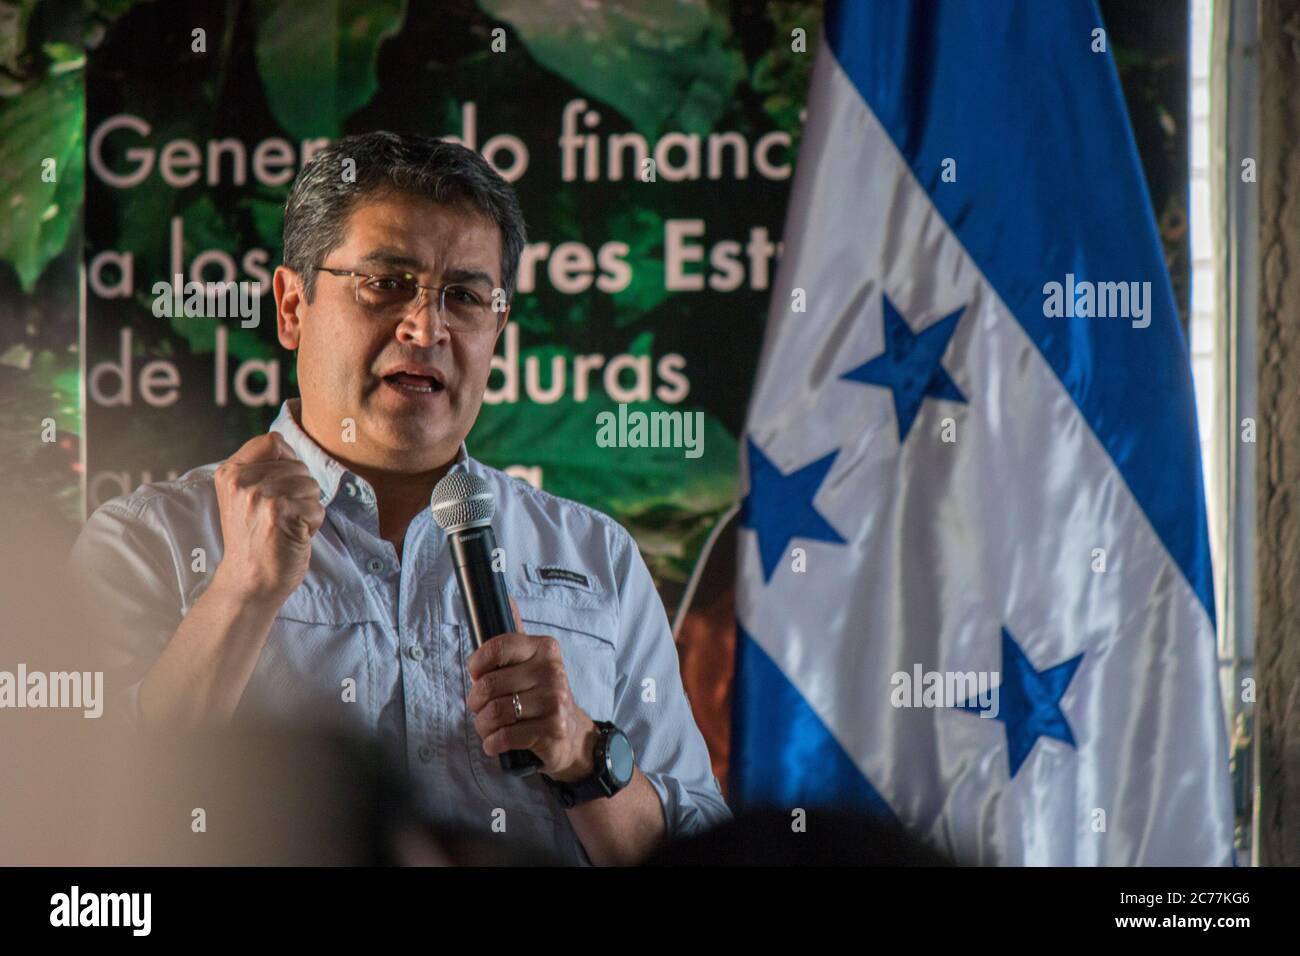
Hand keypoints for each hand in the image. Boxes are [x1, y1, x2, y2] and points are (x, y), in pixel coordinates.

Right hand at [212, 432, 324, 603]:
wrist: (248, 583)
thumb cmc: (254, 540)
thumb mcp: (243, 497)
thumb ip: (259, 469)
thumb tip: (284, 441)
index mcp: (230, 472)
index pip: (273, 440)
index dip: (288, 462)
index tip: (279, 488)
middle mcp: (241, 481)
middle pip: (299, 465)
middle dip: (300, 492)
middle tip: (279, 518)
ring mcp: (259, 496)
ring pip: (311, 486)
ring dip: (307, 509)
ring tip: (285, 527)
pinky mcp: (280, 513)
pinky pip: (317, 507)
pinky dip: (313, 525)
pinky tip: (292, 537)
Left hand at [467, 599, 599, 782]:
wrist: (572, 733)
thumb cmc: (540, 694)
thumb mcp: (531, 661)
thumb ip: (515, 634)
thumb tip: (506, 597)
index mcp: (544, 649)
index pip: (498, 647)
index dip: (477, 664)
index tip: (476, 675)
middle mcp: (552, 672)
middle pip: (490, 684)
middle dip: (476, 701)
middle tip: (479, 707)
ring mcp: (555, 701)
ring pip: (495, 713)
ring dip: (482, 725)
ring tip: (486, 726)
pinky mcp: (552, 730)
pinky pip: (505, 736)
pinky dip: (492, 743)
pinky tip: (495, 742)